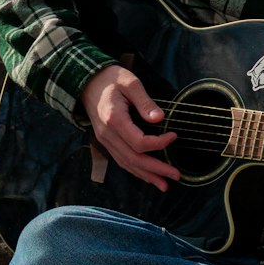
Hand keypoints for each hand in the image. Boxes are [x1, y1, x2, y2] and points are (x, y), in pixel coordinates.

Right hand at [80, 64, 179, 191]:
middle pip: (133, 159)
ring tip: (165, 185)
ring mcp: (105, 140)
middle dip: (156, 169)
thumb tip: (160, 118)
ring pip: (127, 164)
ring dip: (147, 176)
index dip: (159, 143)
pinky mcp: (107, 142)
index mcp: (114, 119)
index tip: (174, 136)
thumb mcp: (130, 83)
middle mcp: (107, 134)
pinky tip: (148, 177)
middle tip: (176, 175)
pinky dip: (136, 171)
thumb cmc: (111, 79)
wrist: (87, 82)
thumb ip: (145, 102)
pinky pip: (121, 160)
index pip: (139, 142)